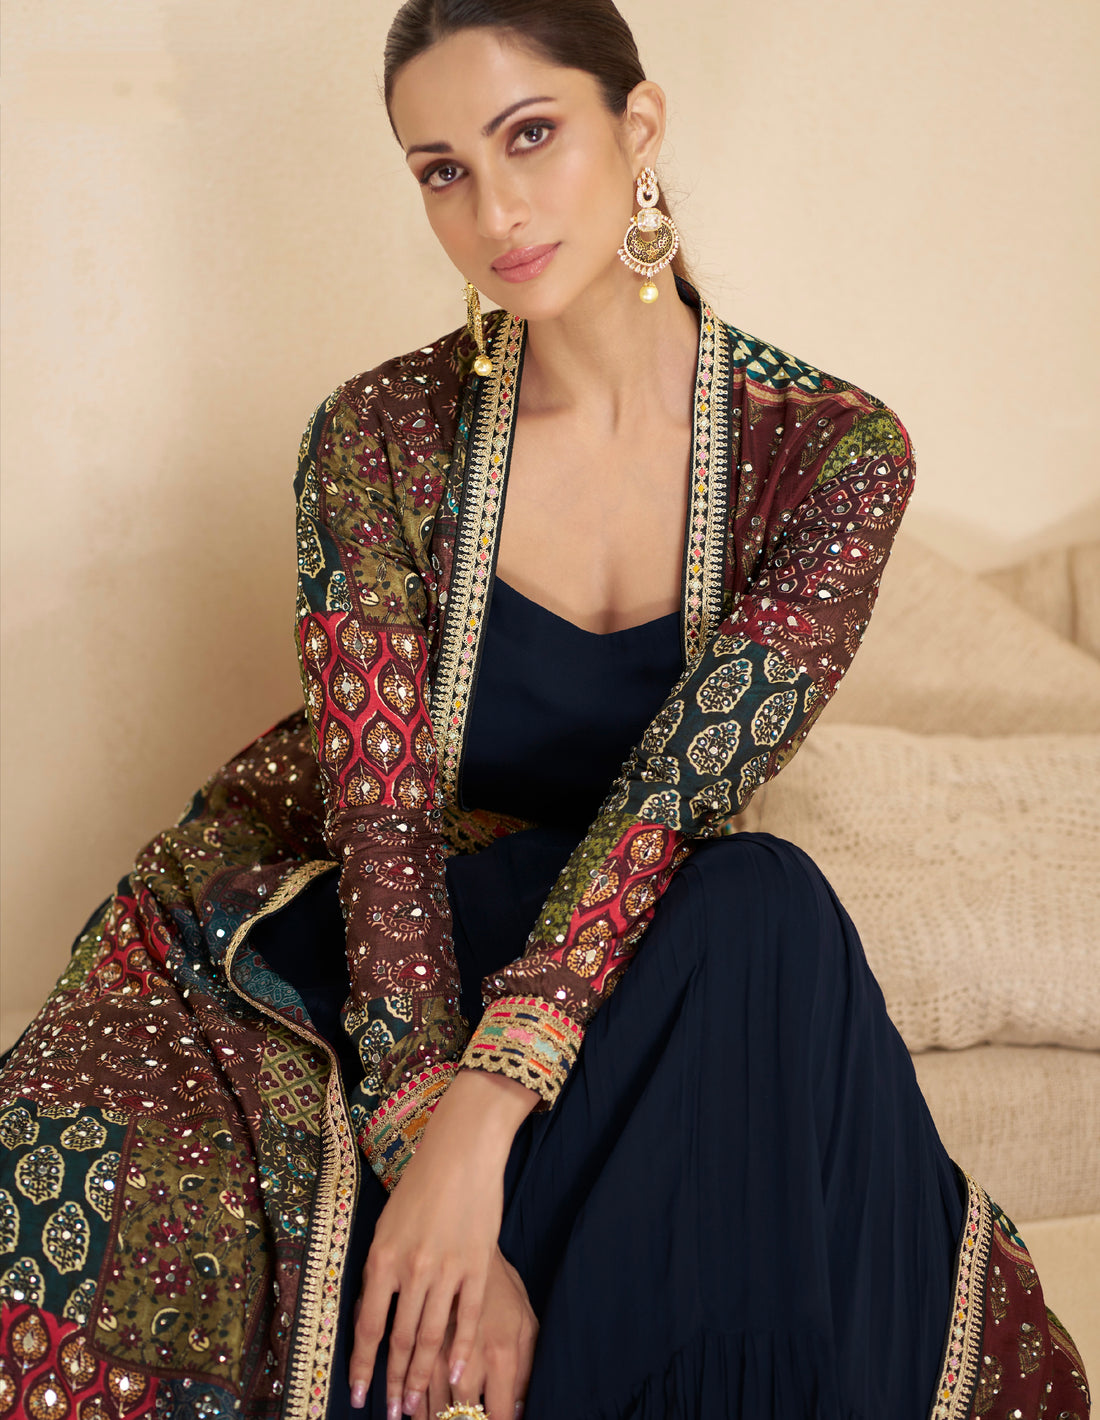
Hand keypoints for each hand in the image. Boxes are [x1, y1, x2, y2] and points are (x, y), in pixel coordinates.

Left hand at [349, 1069, 537, 1416]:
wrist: (461, 1152)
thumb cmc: (420, 1185)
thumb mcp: (387, 1226)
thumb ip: (381, 1271)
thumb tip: (375, 1315)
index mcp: (383, 1258)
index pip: (369, 1326)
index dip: (364, 1366)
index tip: (360, 1397)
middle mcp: (412, 1268)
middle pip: (401, 1340)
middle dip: (395, 1382)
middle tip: (393, 1413)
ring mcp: (447, 1269)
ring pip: (433, 1336)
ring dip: (423, 1376)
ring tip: (418, 1406)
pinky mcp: (477, 1265)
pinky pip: (467, 1318)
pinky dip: (460, 1351)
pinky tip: (457, 1377)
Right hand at [416, 1246, 538, 1419]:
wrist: (465, 1236)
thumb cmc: (501, 1284)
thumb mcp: (526, 1322)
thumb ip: (525, 1371)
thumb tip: (517, 1411)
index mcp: (502, 1355)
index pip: (498, 1416)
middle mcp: (469, 1356)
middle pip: (459, 1417)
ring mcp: (440, 1349)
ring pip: (428, 1403)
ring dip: (423, 1417)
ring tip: (417, 1418)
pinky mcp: (415, 1336)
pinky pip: (409, 1379)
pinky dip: (409, 1399)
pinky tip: (407, 1409)